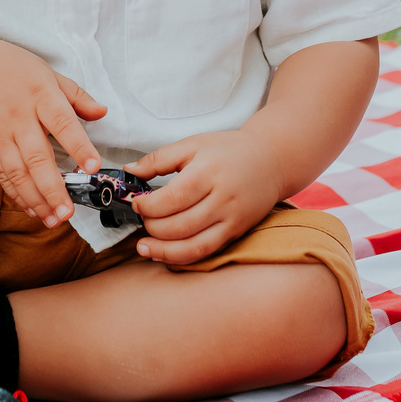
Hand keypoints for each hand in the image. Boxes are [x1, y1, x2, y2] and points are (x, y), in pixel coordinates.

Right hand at [0, 33, 106, 227]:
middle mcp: (19, 117)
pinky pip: (1, 175)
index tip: (93, 167)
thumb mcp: (46, 72)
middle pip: (37, 157)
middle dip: (53, 189)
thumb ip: (76, 95)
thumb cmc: (9, 67)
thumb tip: (102, 112)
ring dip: (36, 199)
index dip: (79, 146)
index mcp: (40, 95)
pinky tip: (31, 209)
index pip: (63, 123)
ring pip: (17, 173)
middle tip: (68, 212)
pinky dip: (16, 194)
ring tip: (53, 219)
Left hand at [127, 128, 283, 264]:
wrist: (271, 160)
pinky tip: (164, 253)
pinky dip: (181, 257)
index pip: (172, 198)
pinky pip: (206, 252)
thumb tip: (128, 171)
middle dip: (152, 226)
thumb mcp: (193, 144)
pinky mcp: (236, 232)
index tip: (135, 202)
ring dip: (162, 250)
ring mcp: (231, 219)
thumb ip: (159, 158)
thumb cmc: (228, 150)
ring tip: (143, 247)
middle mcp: (222, 198)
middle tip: (141, 219)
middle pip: (179, 225)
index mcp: (208, 172)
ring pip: (192, 245)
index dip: (148, 206)